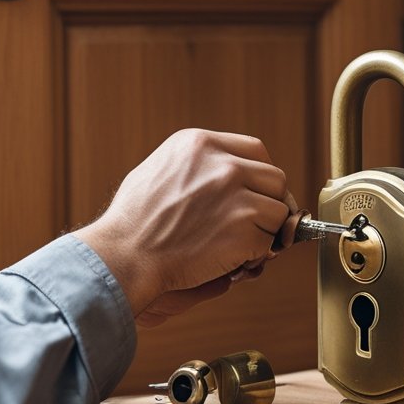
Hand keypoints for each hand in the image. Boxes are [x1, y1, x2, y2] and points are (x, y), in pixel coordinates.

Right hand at [74, 129, 289, 323]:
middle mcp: (224, 165)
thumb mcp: (160, 167)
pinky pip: (269, 242)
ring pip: (278, 212)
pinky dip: (255, 255)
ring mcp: (237, 197)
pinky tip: (230, 259)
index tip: (256, 193)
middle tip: (253, 223)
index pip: (256, 150)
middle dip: (268, 203)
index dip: (260, 175)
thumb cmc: (135, 220)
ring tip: (238, 243)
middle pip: (275, 179)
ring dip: (265, 231)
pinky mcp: (245, 230)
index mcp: (201, 144)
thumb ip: (197, 162)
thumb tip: (229, 170)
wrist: (125, 254)